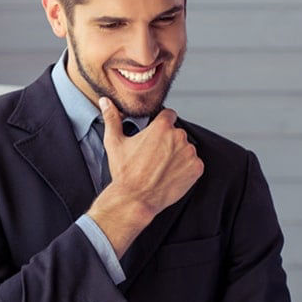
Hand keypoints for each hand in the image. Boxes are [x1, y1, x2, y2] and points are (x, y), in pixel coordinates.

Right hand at [101, 98, 203, 217]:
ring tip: (161, 168)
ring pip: (186, 149)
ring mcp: (189, 153)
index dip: (162, 123)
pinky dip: (185, 169)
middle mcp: (178, 137)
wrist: (136, 199)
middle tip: (154, 156)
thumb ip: (112, 118)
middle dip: (168, 142)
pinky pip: (193, 164)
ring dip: (178, 155)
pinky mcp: (196, 168)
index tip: (156, 134)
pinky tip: (170, 175)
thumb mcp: (115, 142)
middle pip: (177, 133)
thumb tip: (105, 102)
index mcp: (162, 127)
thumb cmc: (125, 172)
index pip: (169, 115)